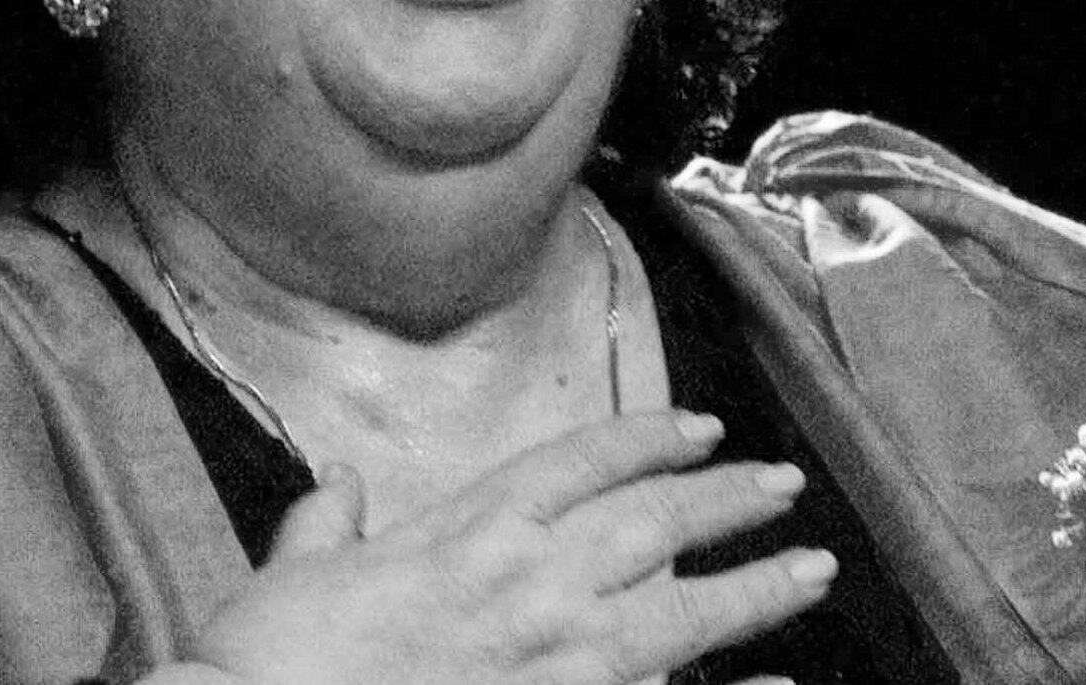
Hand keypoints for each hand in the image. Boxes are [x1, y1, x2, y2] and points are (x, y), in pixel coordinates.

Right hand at [182, 409, 835, 684]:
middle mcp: (527, 578)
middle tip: (784, 486)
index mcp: (467, 528)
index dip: (647, 439)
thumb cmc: (274, 656)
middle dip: (725, 498)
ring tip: (811, 568)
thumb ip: (330, 524)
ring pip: (681, 606)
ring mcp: (555, 657)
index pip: (580, 462)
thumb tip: (341, 487)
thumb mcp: (293, 571)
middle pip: (651, 519)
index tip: (701, 428)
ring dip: (753, 585)